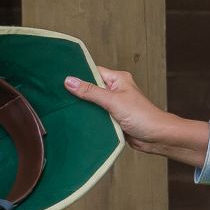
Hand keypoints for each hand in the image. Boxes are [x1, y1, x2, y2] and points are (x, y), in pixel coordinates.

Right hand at [64, 66, 209, 168]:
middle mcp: (115, 89)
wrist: (156, 137)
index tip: (57, 77)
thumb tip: (69, 81)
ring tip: (59, 107)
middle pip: (90, 87)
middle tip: (54, 94)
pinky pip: (95, 115)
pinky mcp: (112, 118)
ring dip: (80, 106)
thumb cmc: (142, 116)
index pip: (92, 71)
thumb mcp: (113, 101)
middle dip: (76, 92)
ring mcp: (113, 104)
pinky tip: (72, 119)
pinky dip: (86, 117)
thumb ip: (91, 92)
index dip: (77, 74)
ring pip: (91, 102)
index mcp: (118, 79)